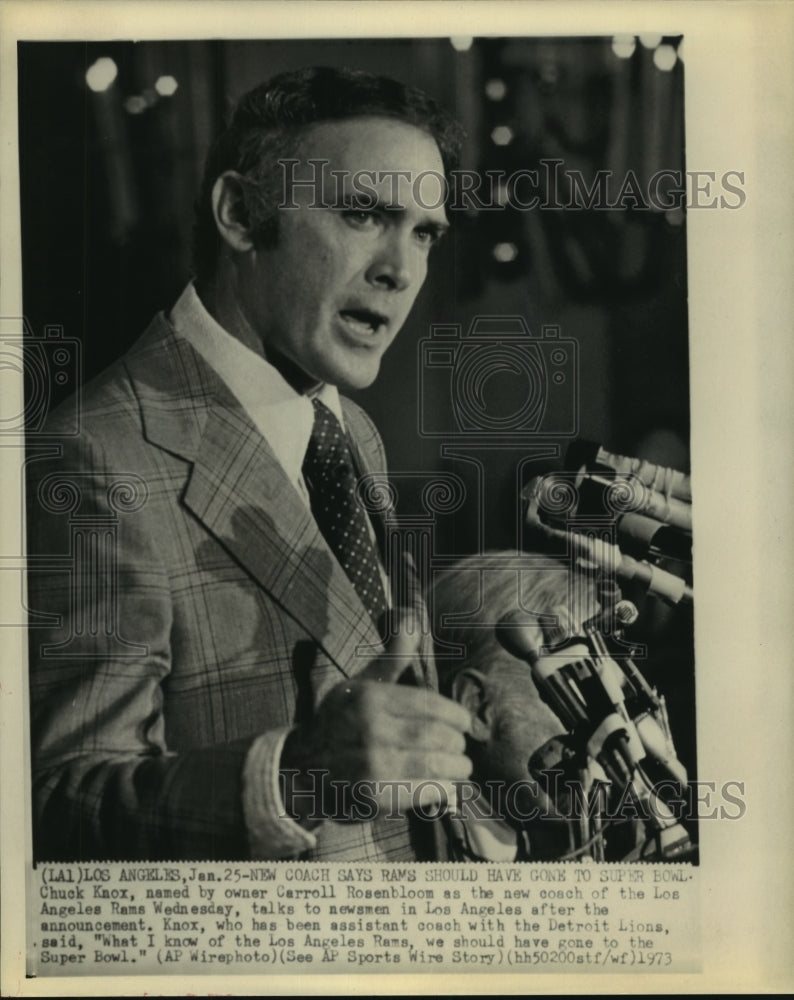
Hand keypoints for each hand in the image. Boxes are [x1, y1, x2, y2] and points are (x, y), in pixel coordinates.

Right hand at [281, 632, 471, 825]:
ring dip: (455, 766)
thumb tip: (411, 621)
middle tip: (461, 745)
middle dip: (456, 741)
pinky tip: (446, 785)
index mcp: (369, 699)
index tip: (464, 721)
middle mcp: (370, 731)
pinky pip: (420, 792)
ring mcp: (371, 766)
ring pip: (431, 764)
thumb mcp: (359, 684)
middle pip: (433, 735)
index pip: (427, 704)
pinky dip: (440, 788)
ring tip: (461, 765)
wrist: (301, 767)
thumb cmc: (338, 721)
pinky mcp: (374, 797)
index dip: (454, 714)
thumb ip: (391, 659)